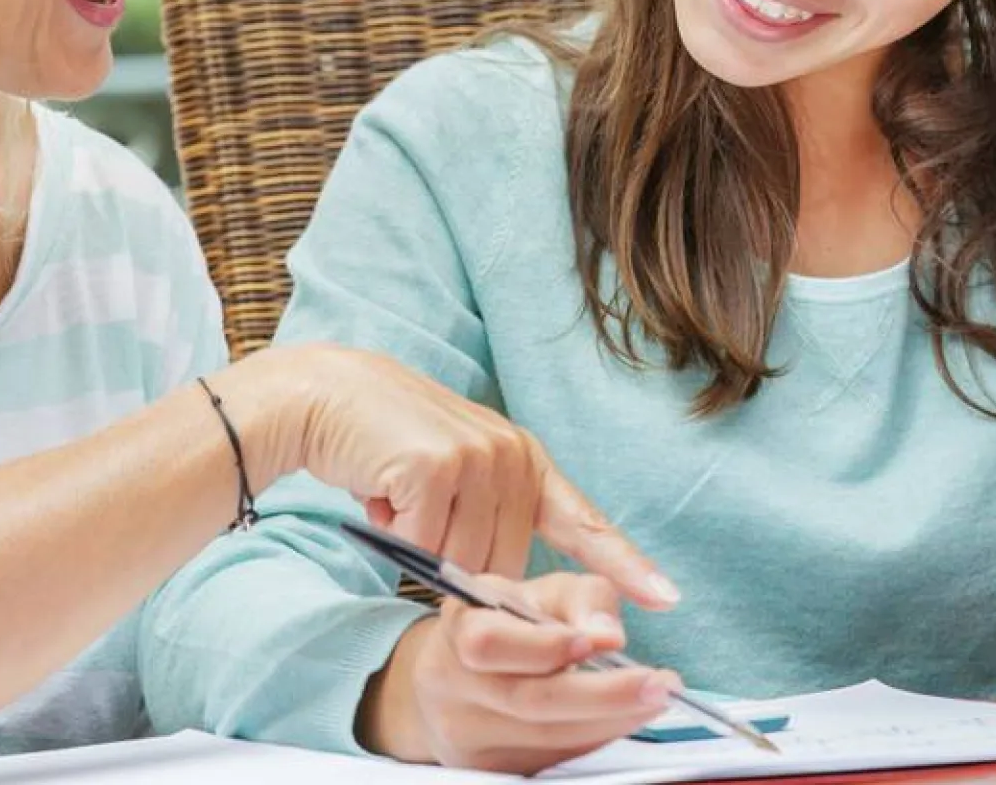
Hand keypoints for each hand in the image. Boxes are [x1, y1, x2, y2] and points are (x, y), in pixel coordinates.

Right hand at [225, 345, 678, 609]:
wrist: (328, 396)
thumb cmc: (389, 447)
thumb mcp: (456, 478)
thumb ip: (489, 523)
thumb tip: (502, 597)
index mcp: (526, 462)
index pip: (583, 521)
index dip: (624, 564)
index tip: (667, 598)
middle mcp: (512, 456)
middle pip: (503, 569)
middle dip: (457, 566)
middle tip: (418, 519)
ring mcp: (479, 458)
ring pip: (462, 564)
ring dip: (420, 548)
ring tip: (398, 498)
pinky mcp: (438, 467)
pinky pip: (422, 546)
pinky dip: (394, 533)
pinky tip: (380, 492)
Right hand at [359, 572, 679, 771]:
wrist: (457, 675)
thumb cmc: (510, 621)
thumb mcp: (542, 590)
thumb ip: (581, 599)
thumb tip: (608, 636)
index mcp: (460, 625)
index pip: (490, 643)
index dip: (543, 647)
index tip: (598, 644)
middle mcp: (452, 683)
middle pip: (529, 700)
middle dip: (604, 695)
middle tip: (660, 685)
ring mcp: (467, 733)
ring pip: (548, 737)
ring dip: (612, 720)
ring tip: (657, 699)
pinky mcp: (489, 767)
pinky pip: (552, 757)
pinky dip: (596, 737)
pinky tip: (625, 718)